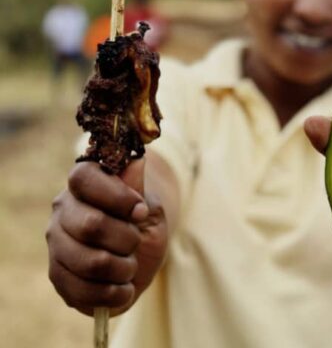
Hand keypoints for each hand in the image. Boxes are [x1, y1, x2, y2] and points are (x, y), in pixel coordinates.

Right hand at [46, 158, 167, 315]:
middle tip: (136, 242)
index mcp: (83, 183)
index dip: (117, 196)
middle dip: (126, 238)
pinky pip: (83, 291)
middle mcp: (63, 211)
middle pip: (91, 225)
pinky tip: (123, 288)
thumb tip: (135, 161)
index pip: (85, 178)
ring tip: (131, 266)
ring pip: (89, 262)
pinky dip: (113, 293)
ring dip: (122, 268)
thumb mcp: (149, 204)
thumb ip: (138, 188)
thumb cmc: (143, 222)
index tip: (141, 211)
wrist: (139, 252)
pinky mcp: (58, 276)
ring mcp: (57, 245)